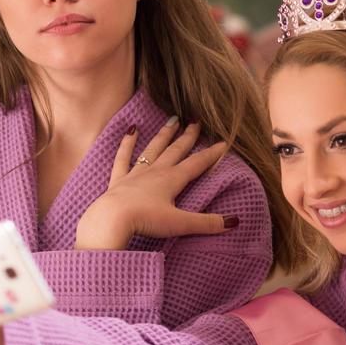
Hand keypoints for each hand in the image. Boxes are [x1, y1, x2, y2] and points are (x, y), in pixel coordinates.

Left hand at [75, 118, 235, 249]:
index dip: (211, 154)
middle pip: (176, 151)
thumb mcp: (180, 224)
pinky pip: (123, 157)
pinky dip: (127, 143)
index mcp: (172, 180)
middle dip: (188, 137)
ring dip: (164, 135)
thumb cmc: (146, 220)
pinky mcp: (118, 180)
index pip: (197, 164)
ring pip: (153, 149)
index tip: (223, 143)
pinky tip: (132, 130)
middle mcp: (156, 172)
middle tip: (196, 121)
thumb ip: (207, 223)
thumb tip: (234, 222)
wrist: (111, 220)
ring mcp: (136, 174)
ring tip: (172, 120)